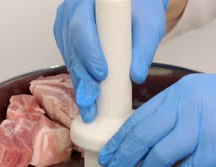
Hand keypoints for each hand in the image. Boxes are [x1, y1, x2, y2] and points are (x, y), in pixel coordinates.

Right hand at [54, 0, 167, 121]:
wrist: (136, 7)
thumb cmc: (143, 11)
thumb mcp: (149, 26)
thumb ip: (144, 48)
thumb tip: (137, 77)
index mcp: (88, 2)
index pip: (82, 27)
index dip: (89, 52)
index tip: (102, 74)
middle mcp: (71, 13)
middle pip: (72, 47)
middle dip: (82, 77)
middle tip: (91, 102)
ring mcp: (66, 27)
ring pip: (70, 58)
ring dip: (79, 83)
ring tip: (89, 107)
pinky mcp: (68, 42)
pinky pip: (71, 62)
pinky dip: (79, 79)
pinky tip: (87, 97)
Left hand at [99, 70, 215, 166]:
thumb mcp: (209, 95)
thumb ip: (181, 112)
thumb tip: (156, 136)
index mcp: (183, 91)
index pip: (141, 116)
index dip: (121, 138)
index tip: (110, 152)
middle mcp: (189, 105)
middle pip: (144, 136)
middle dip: (123, 158)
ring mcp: (204, 125)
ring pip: (161, 154)